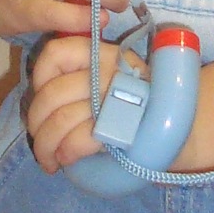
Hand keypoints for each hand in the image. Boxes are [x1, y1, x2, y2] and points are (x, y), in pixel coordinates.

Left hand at [26, 33, 122, 172]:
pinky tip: (66, 159)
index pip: (55, 53)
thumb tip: (37, 98)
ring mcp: (116, 97)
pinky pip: (79, 139)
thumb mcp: (110, 77)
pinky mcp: (123, 126)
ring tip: (48, 158)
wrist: (178, 129)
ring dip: (45, 145)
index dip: (38, 77)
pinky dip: (66, 152)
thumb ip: (79, 77)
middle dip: (36, 123)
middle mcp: (108, 70)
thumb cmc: (135, 105)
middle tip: (39, 141)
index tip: (40, 96)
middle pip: (52, 94)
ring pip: (61, 119)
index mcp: (101, 53)